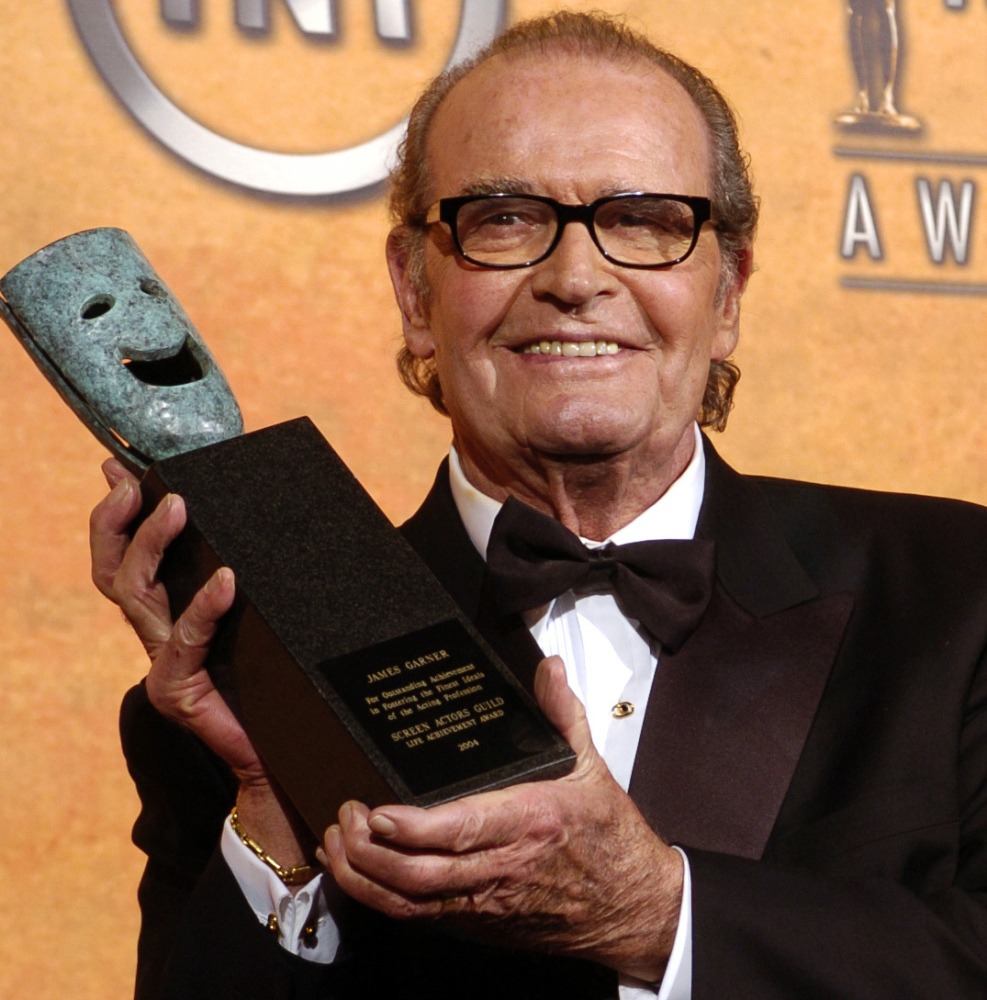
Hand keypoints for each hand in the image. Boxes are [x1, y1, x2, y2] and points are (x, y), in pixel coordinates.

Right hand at [90, 459, 312, 863]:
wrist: (287, 752)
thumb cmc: (281, 679)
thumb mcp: (264, 615)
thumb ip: (253, 577)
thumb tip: (271, 523)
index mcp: (171, 615)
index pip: (127, 558)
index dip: (117, 516)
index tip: (119, 469)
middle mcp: (157, 636)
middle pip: (114, 573)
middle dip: (117, 522)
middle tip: (139, 484)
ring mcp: (163, 663)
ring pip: (135, 596)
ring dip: (153, 546)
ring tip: (178, 507)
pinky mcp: (178, 692)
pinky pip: (184, 640)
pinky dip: (203, 607)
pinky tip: (227, 581)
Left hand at [320, 656, 683, 980]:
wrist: (632, 907)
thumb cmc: (609, 836)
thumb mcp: (591, 766)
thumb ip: (563, 713)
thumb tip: (548, 667)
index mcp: (529, 822)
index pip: (461, 830)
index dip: (413, 828)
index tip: (377, 811)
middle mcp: (502, 867)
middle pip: (421, 875)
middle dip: (370, 853)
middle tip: (343, 816)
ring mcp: (486, 901)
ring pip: (411, 903)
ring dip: (364, 878)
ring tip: (336, 842)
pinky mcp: (479, 922)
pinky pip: (420, 917)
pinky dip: (380, 898)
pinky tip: (357, 871)